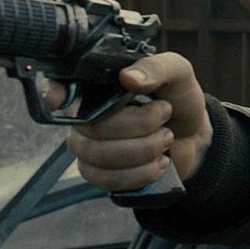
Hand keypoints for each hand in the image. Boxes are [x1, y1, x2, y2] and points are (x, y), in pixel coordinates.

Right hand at [45, 52, 212, 191]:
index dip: (54, 92)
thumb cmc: (180, 100)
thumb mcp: (177, 74)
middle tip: (164, 116)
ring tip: (166, 138)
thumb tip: (129, 77)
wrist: (195, 136)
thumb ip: (157, 68)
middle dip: (139, 125)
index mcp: (99, 85)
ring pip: (99, 156)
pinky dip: (142, 173)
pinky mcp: (101, 174)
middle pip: (92, 127)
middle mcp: (86, 115)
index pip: (60, 86)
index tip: (60, 99)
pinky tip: (161, 162)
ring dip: (145, 149)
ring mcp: (89, 147)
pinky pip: (108, 180)